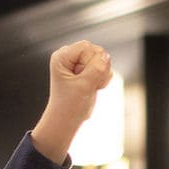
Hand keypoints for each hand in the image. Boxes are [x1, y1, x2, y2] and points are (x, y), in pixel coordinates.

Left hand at [30, 40, 113, 164]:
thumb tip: (106, 56)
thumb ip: (97, 69)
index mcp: (62, 56)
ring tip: (89, 87)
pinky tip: (93, 88)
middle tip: (86, 84)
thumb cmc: (68, 106)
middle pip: (97, 51)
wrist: (67, 121)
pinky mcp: (88, 70)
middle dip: (97, 69)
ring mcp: (79, 63)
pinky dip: (103, 79)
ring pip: (103, 59)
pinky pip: (105, 68)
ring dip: (101, 76)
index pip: (87, 47)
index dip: (91, 63)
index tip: (82, 79)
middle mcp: (70, 56)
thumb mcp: (83, 86)